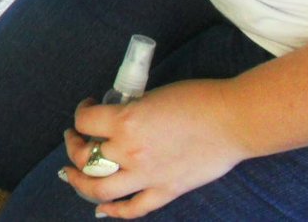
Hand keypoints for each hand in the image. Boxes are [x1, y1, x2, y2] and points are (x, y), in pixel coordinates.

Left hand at [59, 80, 250, 217]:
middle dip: (73, 147)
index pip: (84, 120)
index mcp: (125, 121)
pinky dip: (114, 211)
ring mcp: (146, 175)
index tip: (87, 107)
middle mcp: (129, 150)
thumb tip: (117, 120)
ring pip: (99, 189)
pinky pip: (133, 208)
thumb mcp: (152, 97)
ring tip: (73, 174)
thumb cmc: (198, 100)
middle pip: (85, 157)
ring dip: (80, 182)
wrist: (234, 121)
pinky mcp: (166, 191)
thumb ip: (131, 113)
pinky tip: (102, 208)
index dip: (81, 112)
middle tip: (75, 139)